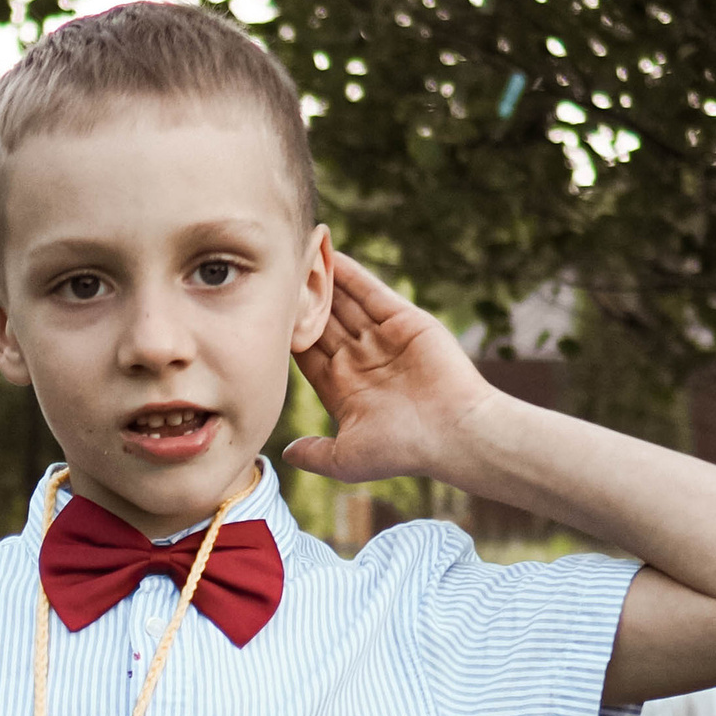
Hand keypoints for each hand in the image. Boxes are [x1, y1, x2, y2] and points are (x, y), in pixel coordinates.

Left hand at [281, 250, 495, 486]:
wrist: (454, 433)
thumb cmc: (402, 450)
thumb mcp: (347, 459)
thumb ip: (315, 453)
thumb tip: (286, 454)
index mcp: (343, 389)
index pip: (307, 354)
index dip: (286, 336)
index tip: (261, 316)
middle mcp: (361, 360)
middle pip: (322, 324)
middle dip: (301, 304)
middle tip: (272, 276)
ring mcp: (382, 339)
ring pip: (344, 305)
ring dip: (323, 283)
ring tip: (297, 256)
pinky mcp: (404, 321)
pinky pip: (371, 293)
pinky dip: (351, 275)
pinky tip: (330, 255)